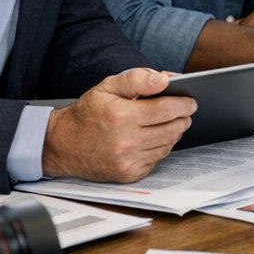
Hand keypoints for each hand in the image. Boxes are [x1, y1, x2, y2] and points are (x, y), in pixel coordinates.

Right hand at [41, 68, 194, 182]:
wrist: (62, 145)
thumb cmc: (87, 113)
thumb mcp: (107, 87)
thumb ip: (137, 78)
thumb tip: (164, 79)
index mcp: (122, 117)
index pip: (167, 109)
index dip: (184, 104)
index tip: (190, 101)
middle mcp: (126, 142)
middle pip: (172, 129)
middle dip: (183, 118)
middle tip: (185, 111)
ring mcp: (128, 161)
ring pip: (167, 145)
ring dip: (174, 133)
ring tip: (171, 122)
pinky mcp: (129, 175)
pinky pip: (157, 160)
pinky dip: (160, 148)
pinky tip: (153, 139)